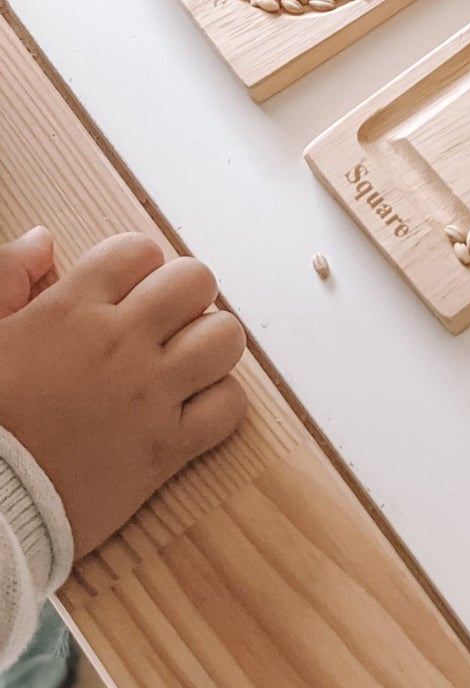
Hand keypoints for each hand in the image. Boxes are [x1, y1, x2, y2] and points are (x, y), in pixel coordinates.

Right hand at [0, 231, 246, 557]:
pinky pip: (230, 406)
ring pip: (225, 338)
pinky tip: (191, 408)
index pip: (139, 251)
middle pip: (196, 282)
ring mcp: (148, 396)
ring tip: (183, 362)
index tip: (127, 294)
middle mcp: (118, 344)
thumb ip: (8, 276)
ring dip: (210, 344)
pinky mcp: (166, 448)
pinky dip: (219, 403)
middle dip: (184, 297)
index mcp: (70, 309)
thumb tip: (44, 239)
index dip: (138, 268)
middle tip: (163, 325)